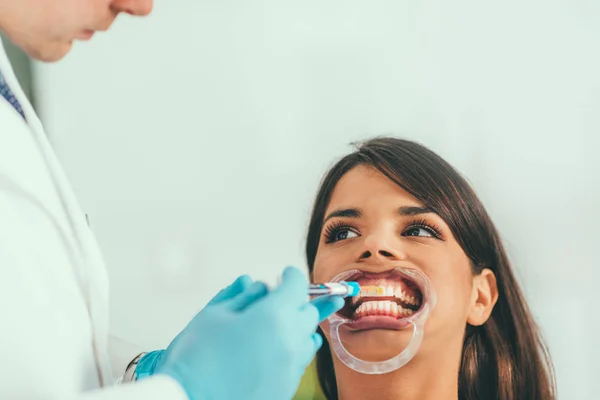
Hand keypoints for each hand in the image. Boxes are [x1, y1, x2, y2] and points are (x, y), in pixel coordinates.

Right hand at [148, 267, 343, 399]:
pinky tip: (276, 348)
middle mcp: (291, 341)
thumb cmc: (196, 357)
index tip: (285, 273)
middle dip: (294, 301)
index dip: (291, 275)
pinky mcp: (286, 389)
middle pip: (307, 312)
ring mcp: (291, 368)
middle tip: (277, 298)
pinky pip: (299, 362)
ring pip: (307, 339)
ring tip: (278, 324)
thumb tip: (256, 284)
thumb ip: (241, 296)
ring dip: (297, 326)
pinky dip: (292, 349)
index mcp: (274, 316)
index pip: (296, 286)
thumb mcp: (214, 315)